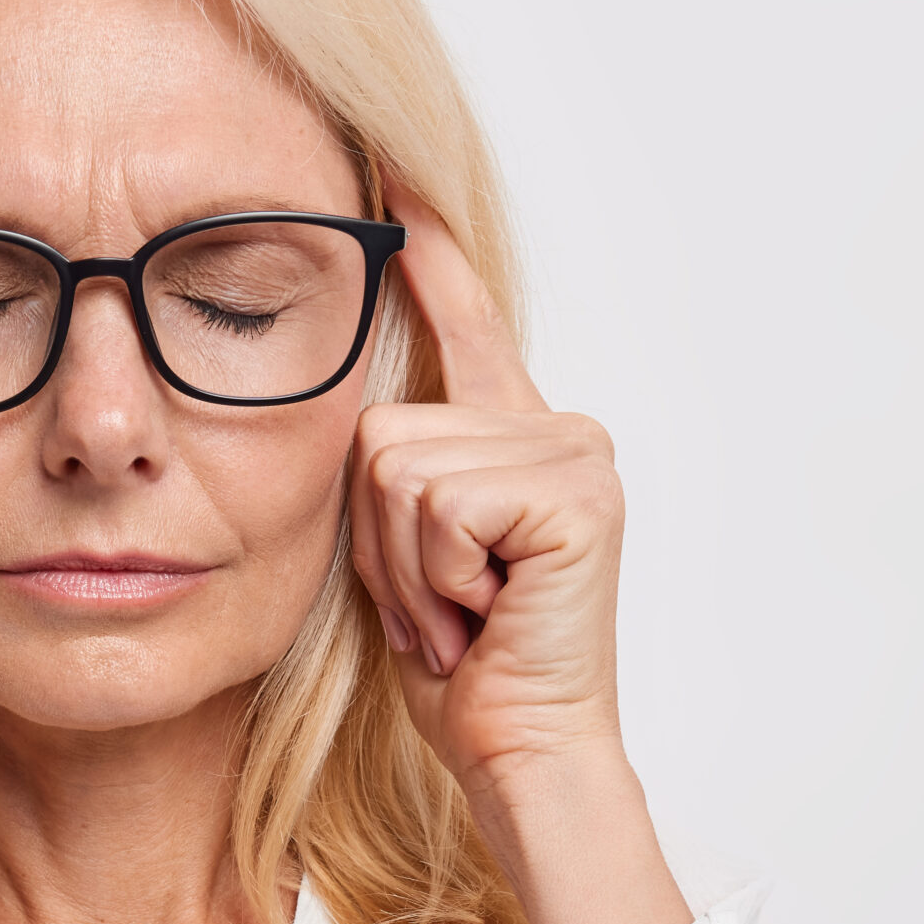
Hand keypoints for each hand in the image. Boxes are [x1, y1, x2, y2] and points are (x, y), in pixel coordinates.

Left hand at [353, 178, 691, 923]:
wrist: (517, 750)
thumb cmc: (460, 667)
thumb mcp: (400, 553)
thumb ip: (388, 475)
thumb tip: (350, 411)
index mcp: (517, 438)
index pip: (461, 321)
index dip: (428, 254)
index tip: (390, 173)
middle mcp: (558, 430)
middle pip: (385, 426)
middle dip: (385, 537)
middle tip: (445, 603)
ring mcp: (573, 456)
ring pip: (400, 465)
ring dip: (408, 565)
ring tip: (463, 612)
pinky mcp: (573, 494)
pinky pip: (437, 501)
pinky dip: (438, 575)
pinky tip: (485, 611)